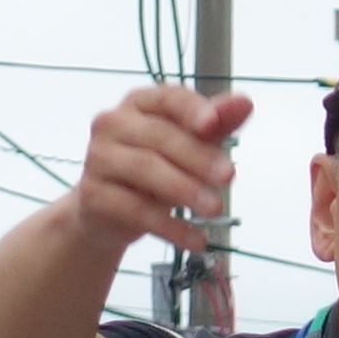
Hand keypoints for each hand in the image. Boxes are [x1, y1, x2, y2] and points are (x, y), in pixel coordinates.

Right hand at [59, 84, 245, 257]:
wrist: (108, 212)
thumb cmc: (154, 169)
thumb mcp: (189, 146)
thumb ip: (217, 125)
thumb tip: (245, 104)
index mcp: (139, 103)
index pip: (168, 98)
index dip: (191, 109)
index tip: (213, 124)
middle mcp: (112, 124)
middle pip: (159, 136)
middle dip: (197, 157)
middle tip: (228, 177)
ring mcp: (98, 159)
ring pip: (145, 169)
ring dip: (185, 189)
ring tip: (215, 209)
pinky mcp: (93, 195)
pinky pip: (136, 210)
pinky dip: (171, 227)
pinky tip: (196, 239)